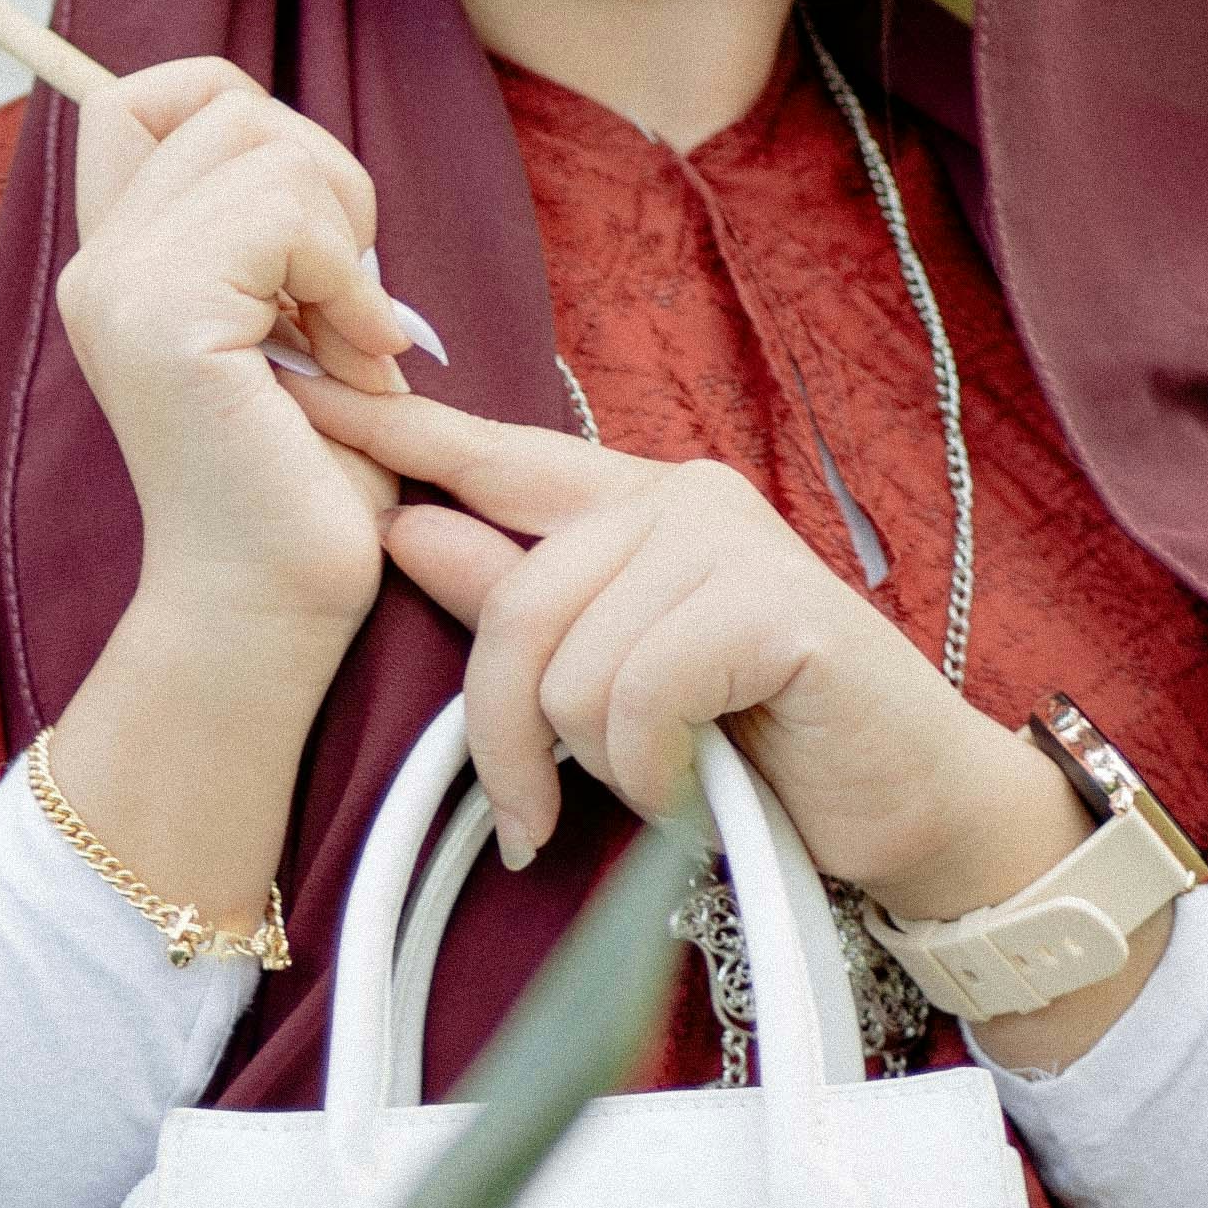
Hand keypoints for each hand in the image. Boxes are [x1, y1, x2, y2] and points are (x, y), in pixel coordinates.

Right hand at [58, 61, 422, 657]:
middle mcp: (98, 267)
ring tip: (350, 342)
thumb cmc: (300, 487)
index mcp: (117, 264)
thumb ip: (271, 237)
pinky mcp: (164, 320)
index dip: (243, 114)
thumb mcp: (286, 327)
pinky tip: (359, 359)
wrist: (267, 614)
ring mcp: (120, 289)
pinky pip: (285, 213)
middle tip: (346, 298)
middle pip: (219, 97)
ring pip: (261, 143)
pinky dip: (350, 277)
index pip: (142, 94)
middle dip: (322, 176)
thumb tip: (313, 153)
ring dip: (343, 235)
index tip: (306, 231)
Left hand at [284, 381, 1087, 911]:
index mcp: (633, 504)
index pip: (491, 452)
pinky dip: (652, 772)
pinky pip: (637, 697)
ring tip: (665, 783)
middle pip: (514, 606)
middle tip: (532, 818)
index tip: (296, 389)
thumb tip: (404, 527)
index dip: (393, 428)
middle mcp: (679, 499)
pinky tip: (694, 788)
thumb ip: (518, 604)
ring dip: (603, 763)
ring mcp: (730, 542)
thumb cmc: (762, 750)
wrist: (911, 808)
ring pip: (572, 667)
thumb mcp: (615, 681)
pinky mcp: (772, 605)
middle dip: (508, 737)